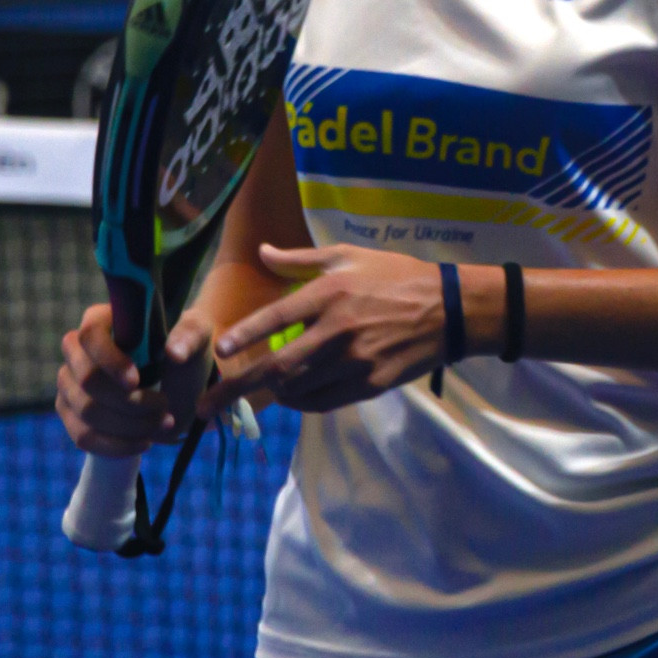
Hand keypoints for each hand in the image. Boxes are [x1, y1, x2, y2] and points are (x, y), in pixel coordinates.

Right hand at [55, 303, 214, 456]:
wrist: (181, 383)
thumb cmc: (184, 350)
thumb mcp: (196, 336)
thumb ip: (189, 335)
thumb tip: (174, 352)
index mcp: (102, 319)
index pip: (91, 335)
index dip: (110, 360)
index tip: (136, 381)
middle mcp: (77, 350)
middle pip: (87, 379)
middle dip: (128, 400)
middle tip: (164, 406)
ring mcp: (69, 383)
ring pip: (87, 410)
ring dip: (129, 424)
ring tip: (163, 423)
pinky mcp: (71, 414)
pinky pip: (83, 436)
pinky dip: (116, 445)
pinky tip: (144, 442)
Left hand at [199, 245, 444, 416]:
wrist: (448, 310)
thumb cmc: (395, 276)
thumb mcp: (349, 256)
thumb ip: (302, 258)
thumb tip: (263, 252)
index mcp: (331, 293)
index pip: (277, 318)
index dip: (246, 334)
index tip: (221, 348)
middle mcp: (338, 329)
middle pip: (279, 366)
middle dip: (239, 387)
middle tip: (209, 404)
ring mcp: (354, 361)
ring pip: (299, 388)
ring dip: (273, 393)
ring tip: (260, 393)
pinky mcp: (369, 384)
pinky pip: (324, 402)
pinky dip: (302, 402)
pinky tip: (294, 397)